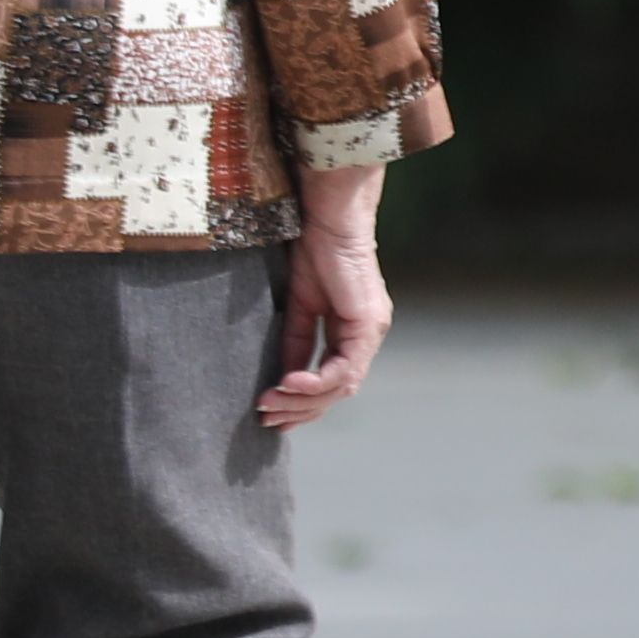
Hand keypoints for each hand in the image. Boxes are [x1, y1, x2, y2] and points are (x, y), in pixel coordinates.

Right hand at [262, 172, 394, 429]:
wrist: (327, 218)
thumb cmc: (313, 251)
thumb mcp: (299, 307)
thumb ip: (295, 342)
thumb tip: (282, 378)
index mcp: (353, 332)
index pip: (333, 380)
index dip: (304, 402)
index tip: (273, 415)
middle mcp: (367, 335)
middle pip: (337, 390)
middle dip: (300, 410)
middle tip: (267, 419)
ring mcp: (371, 332)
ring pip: (341, 386)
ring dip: (302, 400)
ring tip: (269, 404)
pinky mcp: (367, 325)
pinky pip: (343, 368)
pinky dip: (314, 382)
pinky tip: (288, 383)